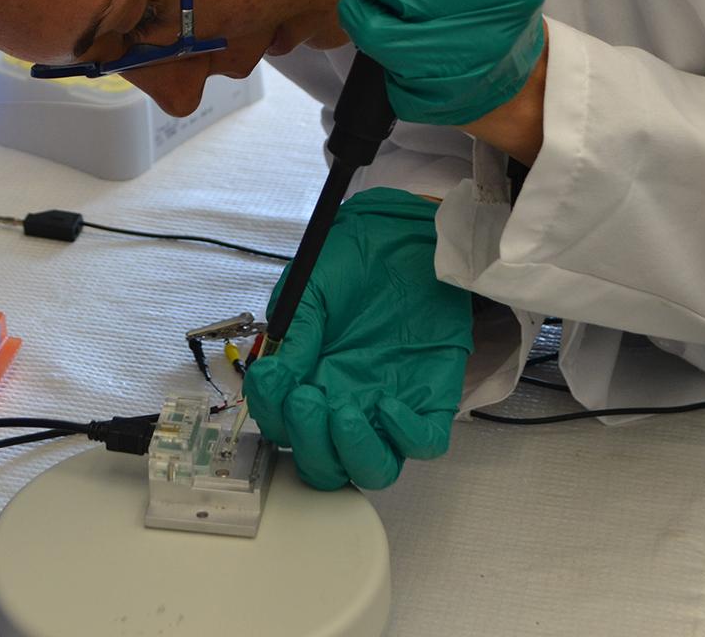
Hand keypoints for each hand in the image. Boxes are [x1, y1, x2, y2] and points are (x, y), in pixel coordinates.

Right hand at [243, 188, 473, 489]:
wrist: (407, 236)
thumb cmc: (355, 260)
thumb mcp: (311, 288)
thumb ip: (296, 333)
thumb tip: (277, 379)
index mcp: (309, 381)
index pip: (282, 428)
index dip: (273, 415)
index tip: (274, 380)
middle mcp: (345, 404)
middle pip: (323, 465)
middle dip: (308, 442)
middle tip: (305, 399)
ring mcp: (388, 408)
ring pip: (372, 468)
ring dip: (349, 452)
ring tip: (340, 411)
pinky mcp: (431, 399)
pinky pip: (423, 442)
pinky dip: (404, 435)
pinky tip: (387, 404)